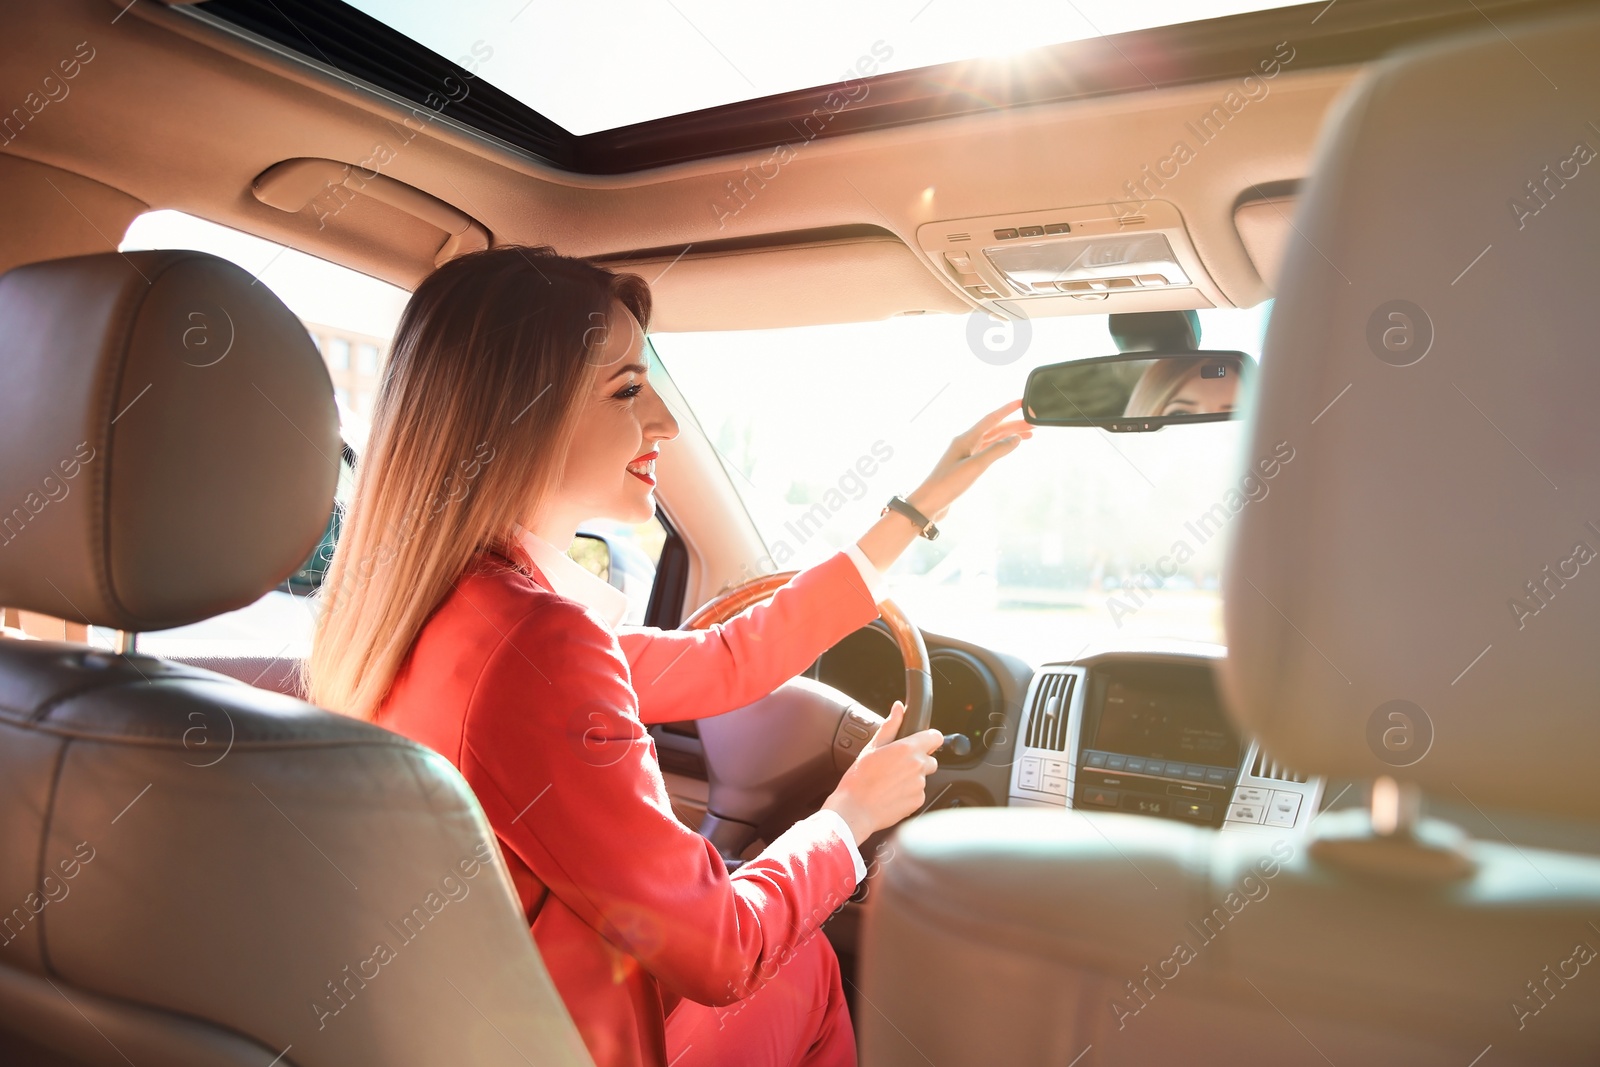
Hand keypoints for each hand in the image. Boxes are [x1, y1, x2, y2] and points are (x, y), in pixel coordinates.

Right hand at [822, 701, 944, 844]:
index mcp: (908, 749)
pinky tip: (892, 792)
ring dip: (912, 777)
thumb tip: (898, 708)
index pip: (936, 736)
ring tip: (890, 781)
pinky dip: (909, 792)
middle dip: (918, 760)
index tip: (921, 741)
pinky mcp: (918, 801)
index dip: (929, 738)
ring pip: (923, 776)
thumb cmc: (859, 779)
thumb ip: (890, 725)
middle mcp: (918, 766)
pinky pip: (919, 793)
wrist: (855, 809)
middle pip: (930, 758)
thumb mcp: (872, 747)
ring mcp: (920, 785)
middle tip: (897, 765)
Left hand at [906, 398, 1032, 521]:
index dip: (1008, 410)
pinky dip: (1000, 447)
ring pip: (992, 439)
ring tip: (1029, 435)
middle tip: (1035, 423)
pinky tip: (1008, 448)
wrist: (929, 503)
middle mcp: (965, 443)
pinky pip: (987, 450)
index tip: (1023, 402)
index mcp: (966, 438)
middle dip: (1014, 424)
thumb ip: (997, 451)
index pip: (991, 419)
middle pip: (994, 428)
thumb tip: (1015, 438)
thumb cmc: (948, 484)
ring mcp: (965, 454)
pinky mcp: (965, 466)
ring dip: (1009, 436)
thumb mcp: (976, 466)